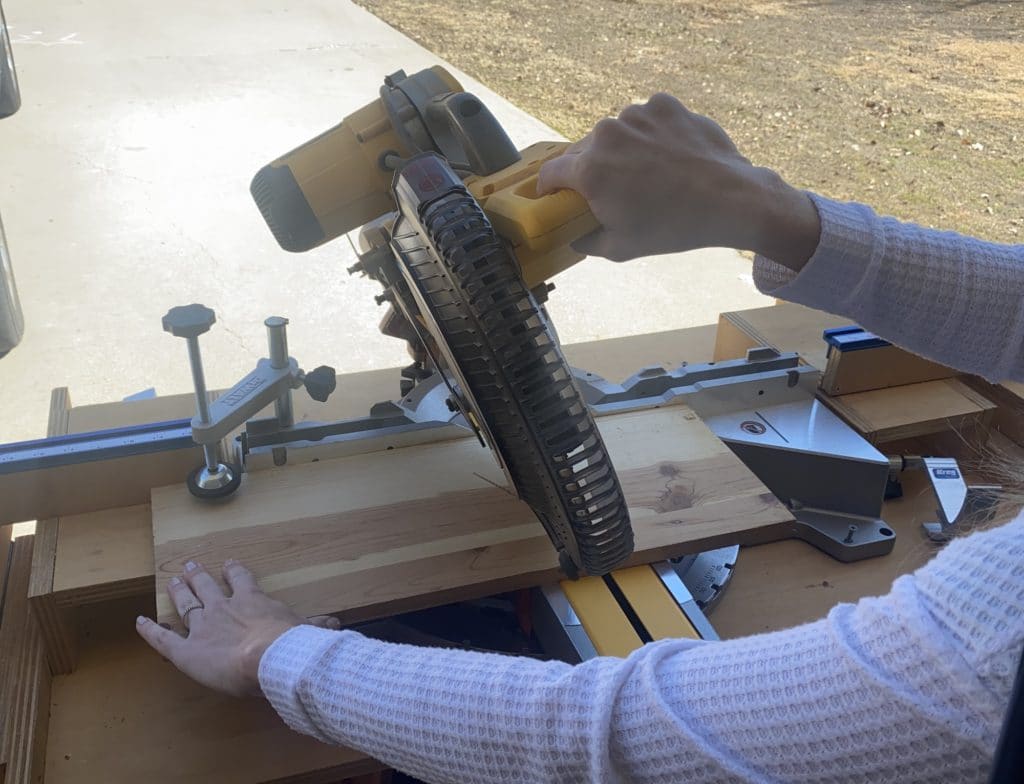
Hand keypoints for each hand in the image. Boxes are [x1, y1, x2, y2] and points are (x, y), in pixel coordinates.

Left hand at [136, 559, 339, 696]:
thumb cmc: (290, 643)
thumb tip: (335, 626)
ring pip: (186, 604)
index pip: (241, 580)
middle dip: (198, 576)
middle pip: (207, 587)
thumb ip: (315, 626)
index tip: (229, 563)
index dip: (234, 572)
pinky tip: (140, 621)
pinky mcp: (185, 650)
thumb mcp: (306, 630)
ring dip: (179, 592)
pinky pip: (164, 638)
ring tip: (172, 580)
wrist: (268, 657)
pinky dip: (150, 630)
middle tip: (190, 565)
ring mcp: (202, 626)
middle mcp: (224, 607)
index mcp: (251, 600)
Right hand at [537, 93, 819, 269]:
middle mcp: (606, 135)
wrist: (730, 200)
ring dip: (623, 149)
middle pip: (584, 151)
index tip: (556, 194)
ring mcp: (637, 115)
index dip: (550, 188)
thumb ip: (586, 240)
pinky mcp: (663, 105)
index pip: (550, 173)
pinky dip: (651, 133)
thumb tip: (573, 236)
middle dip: (593, 170)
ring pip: (616, 133)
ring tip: (649, 173)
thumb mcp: (621, 247)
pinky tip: (667, 155)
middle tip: (615, 190)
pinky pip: (645, 119)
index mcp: (590, 170)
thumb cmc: (673, 227)